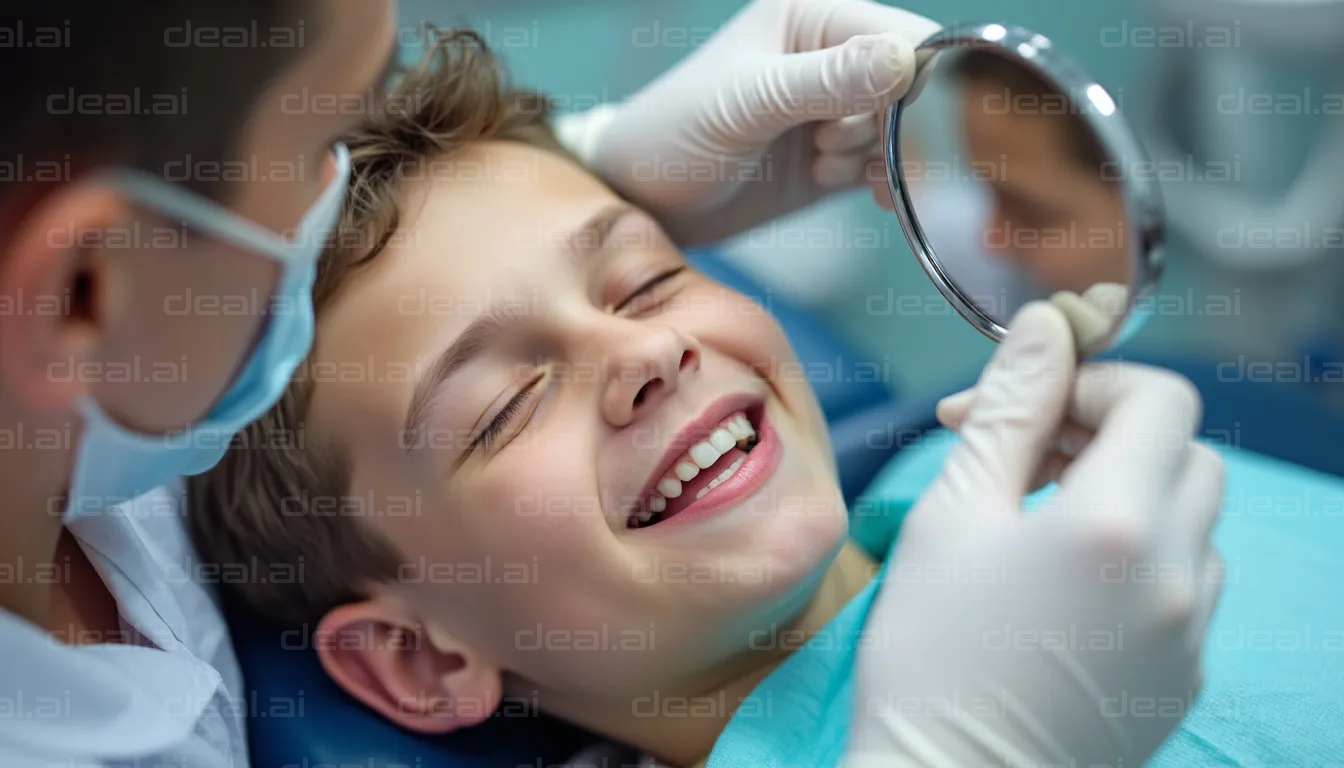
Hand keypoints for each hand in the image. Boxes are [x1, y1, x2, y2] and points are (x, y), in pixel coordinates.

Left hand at [557, 0, 940, 245]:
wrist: (645, 200)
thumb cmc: (675, 133)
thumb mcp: (746, 102)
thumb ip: (824, 81)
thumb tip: (905, 60)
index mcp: (813, 15)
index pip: (904, 36)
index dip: (913, 81)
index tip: (887, 121)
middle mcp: (834, 55)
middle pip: (915, 87)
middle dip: (888, 125)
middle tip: (828, 143)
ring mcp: (839, 108)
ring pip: (906, 132)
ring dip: (873, 156)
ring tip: (817, 161)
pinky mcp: (839, 156)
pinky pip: (889, 165)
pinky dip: (878, 181)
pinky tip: (843, 185)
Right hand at [846, 303, 1224, 766]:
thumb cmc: (931, 656)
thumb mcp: (952, 513)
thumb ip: (1009, 410)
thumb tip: (1044, 327)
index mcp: (1116, 522)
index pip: (1160, 398)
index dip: (1096, 381)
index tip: (1031, 405)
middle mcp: (1177, 574)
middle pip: (1185, 452)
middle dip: (1113, 434)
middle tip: (1028, 457)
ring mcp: (1190, 632)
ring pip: (1193, 519)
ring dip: (1131, 495)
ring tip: (1040, 524)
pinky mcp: (1183, 677)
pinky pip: (1187, 587)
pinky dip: (1141, 560)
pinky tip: (1065, 589)